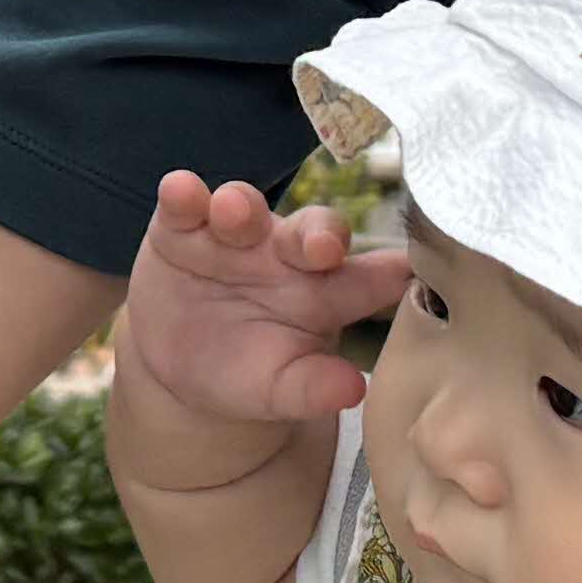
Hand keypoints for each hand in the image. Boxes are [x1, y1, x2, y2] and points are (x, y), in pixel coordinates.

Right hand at [115, 168, 407, 451]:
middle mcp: (288, 252)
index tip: (402, 273)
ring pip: (246, 206)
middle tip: (321, 247)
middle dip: (318, 233)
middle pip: (313, 231)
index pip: (367, 278)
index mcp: (328, 292)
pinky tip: (179, 191)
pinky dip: (183, 195)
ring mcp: (237, 234)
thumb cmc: (249, 375)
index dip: (385, 273)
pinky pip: (184, 205)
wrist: (183, 369)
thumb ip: (314, 388)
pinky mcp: (183, 227)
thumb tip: (353, 391)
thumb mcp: (280, 388)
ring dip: (241, 204)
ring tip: (235, 212)